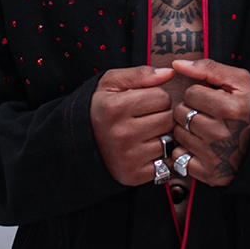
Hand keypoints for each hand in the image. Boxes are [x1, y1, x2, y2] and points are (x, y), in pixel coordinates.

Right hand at [90, 65, 174, 184]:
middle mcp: (121, 134)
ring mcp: (128, 157)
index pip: (162, 97)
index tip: (144, 102)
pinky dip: (162, 156)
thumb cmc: (100, 109)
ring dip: (162, 137)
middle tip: (145, 118)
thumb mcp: (112, 83)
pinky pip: (167, 162)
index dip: (156, 97)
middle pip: (168, 119)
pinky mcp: (134, 175)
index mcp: (115, 108)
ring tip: (145, 133)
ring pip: (169, 141)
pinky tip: (147, 150)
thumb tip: (170, 73)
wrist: (79, 144)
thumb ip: (141, 74)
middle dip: (161, 116)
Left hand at [170, 59, 249, 186]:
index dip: (199, 93)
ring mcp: (215, 157)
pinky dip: (185, 151)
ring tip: (205, 129)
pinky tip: (200, 146)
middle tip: (207, 114)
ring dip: (187, 130)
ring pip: (178, 134)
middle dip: (190, 110)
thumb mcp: (240, 81)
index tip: (212, 99)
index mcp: (230, 109)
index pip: (190, 93)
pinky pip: (178, 157)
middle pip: (181, 114)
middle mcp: (222, 134)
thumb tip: (177, 64)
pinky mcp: (210, 174)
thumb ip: (208, 68)